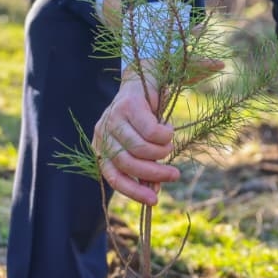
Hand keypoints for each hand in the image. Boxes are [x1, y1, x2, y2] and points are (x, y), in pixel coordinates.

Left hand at [93, 74, 178, 206]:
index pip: (113, 176)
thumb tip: (154, 191)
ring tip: (170, 145)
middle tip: (174, 175)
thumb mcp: (144, 145)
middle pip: (127, 164)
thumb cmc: (146, 116)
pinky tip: (168, 128)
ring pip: (139, 149)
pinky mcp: (127, 105)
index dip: (133, 191)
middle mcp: (103, 133)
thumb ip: (146, 166)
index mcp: (102, 147)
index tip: (154, 201)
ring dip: (162, 152)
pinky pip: (150, 131)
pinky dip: (165, 135)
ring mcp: (113, 118)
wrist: (145, 76)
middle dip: (154, 173)